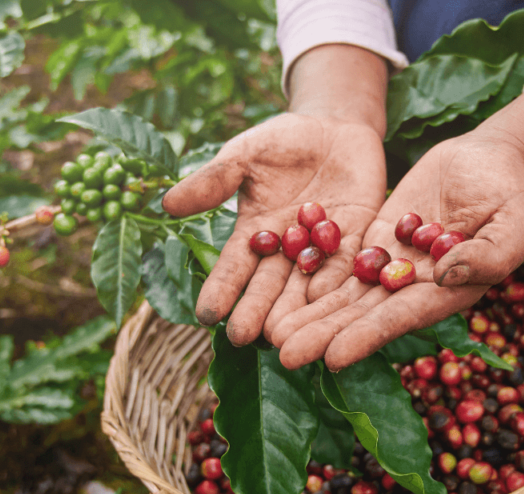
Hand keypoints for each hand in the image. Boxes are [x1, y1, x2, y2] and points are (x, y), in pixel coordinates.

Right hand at [161, 112, 386, 344]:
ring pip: (306, 285)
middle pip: (269, 286)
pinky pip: (347, 264)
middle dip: (256, 310)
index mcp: (254, 233)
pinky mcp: (357, 239)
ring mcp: (321, 248)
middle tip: (244, 337)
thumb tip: (166, 204)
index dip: (221, 289)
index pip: (234, 267)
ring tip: (285, 336)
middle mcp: (286, 250)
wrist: (334, 126)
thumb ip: (213, 180)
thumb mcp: (244, 155)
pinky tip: (326, 301)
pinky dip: (337, 282)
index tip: (206, 314)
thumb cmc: (282, 141)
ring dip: (296, 311)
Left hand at [268, 132, 523, 369]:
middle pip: (362, 315)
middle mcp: (414, 288)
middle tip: (283, 354)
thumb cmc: (514, 193)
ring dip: (309, 314)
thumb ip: (488, 254)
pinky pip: (341, 261)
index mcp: (449, 292)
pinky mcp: (376, 240)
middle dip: (324, 335)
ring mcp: (392, 265)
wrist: (492, 160)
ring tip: (271, 334)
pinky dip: (313, 277)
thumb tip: (443, 275)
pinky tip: (280, 291)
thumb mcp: (516, 222)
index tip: (333, 357)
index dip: (367, 337)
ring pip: (345, 294)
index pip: (401, 318)